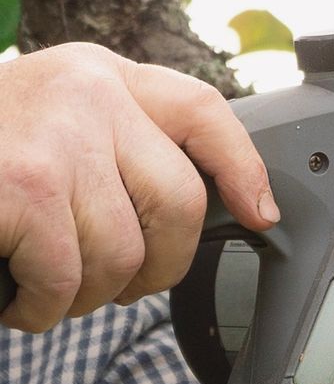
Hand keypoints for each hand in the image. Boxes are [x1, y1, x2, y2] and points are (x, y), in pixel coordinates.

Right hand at [0, 46, 276, 331]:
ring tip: (54, 294)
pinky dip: (46, 308)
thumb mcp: (48, 120)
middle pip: (181, 202)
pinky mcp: (21, 186)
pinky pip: (66, 274)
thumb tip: (210, 205)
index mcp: (101, 75)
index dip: (243, 168)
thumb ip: (115, 143)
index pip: (202, 111)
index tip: (261, 213)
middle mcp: (88, 94)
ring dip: (90, 295)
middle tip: (118, 287)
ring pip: (124, 250)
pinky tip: (22, 304)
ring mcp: (55, 138)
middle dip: (159, 266)